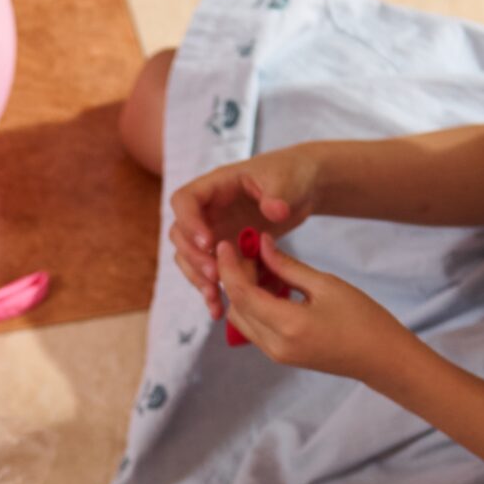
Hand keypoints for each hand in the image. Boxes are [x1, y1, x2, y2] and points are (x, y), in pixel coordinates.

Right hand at [167, 147, 321, 315]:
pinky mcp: (226, 251)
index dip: (190, 222)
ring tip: (215, 297)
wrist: (303, 188)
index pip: (185, 200)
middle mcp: (208, 210)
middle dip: (193, 257)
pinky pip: (209, 272)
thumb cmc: (292, 174)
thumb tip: (274, 210)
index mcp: (217, 186)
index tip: (209, 242)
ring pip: (189, 257)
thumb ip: (279, 194)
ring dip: (197, 279)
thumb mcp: (287, 179)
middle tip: (215, 275)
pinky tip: (220, 310)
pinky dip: (212, 290)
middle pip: (180, 234)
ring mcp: (214, 231)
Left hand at [220, 239, 411, 381]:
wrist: (381, 359)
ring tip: (264, 267)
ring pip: (242, 319)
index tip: (225, 244)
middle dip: (236, 277)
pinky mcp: (281, 356)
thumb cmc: (362, 319)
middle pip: (236, 306)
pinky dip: (255, 306)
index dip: (229, 266)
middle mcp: (275, 345)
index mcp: (287, 325)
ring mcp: (276, 355)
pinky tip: (273, 286)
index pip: (241, 293)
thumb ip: (287, 266)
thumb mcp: (325, 284)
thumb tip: (260, 244)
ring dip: (244, 292)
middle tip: (251, 251)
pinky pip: (255, 328)